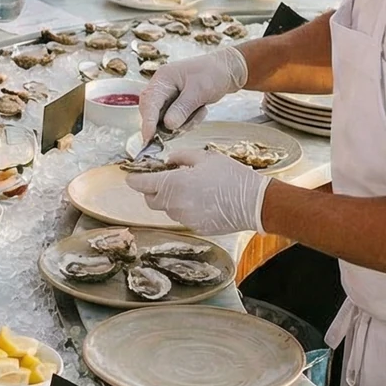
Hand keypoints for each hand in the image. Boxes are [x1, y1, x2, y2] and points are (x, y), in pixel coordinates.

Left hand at [128, 145, 269, 236]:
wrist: (254, 203)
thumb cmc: (231, 176)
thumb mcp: (205, 157)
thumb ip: (181, 156)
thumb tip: (168, 160)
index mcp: (173, 184)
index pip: (141, 184)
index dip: (133, 179)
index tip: (131, 176)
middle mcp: (175, 204)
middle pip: (150, 200)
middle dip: (151, 190)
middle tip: (162, 179)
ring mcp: (184, 219)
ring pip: (166, 209)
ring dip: (168, 199)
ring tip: (186, 188)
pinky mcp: (195, 228)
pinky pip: (181, 218)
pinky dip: (183, 208)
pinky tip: (199, 200)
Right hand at [137, 48, 247, 141]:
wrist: (226, 71)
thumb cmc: (213, 74)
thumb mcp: (200, 90)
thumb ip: (183, 107)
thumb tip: (168, 125)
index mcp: (163, 79)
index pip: (149, 102)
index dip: (147, 121)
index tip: (148, 138)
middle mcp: (161, 89)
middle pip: (153, 114)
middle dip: (168, 124)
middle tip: (187, 123)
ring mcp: (168, 98)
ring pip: (165, 122)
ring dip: (184, 122)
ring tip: (201, 110)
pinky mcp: (175, 107)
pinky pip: (176, 122)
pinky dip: (189, 121)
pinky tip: (201, 110)